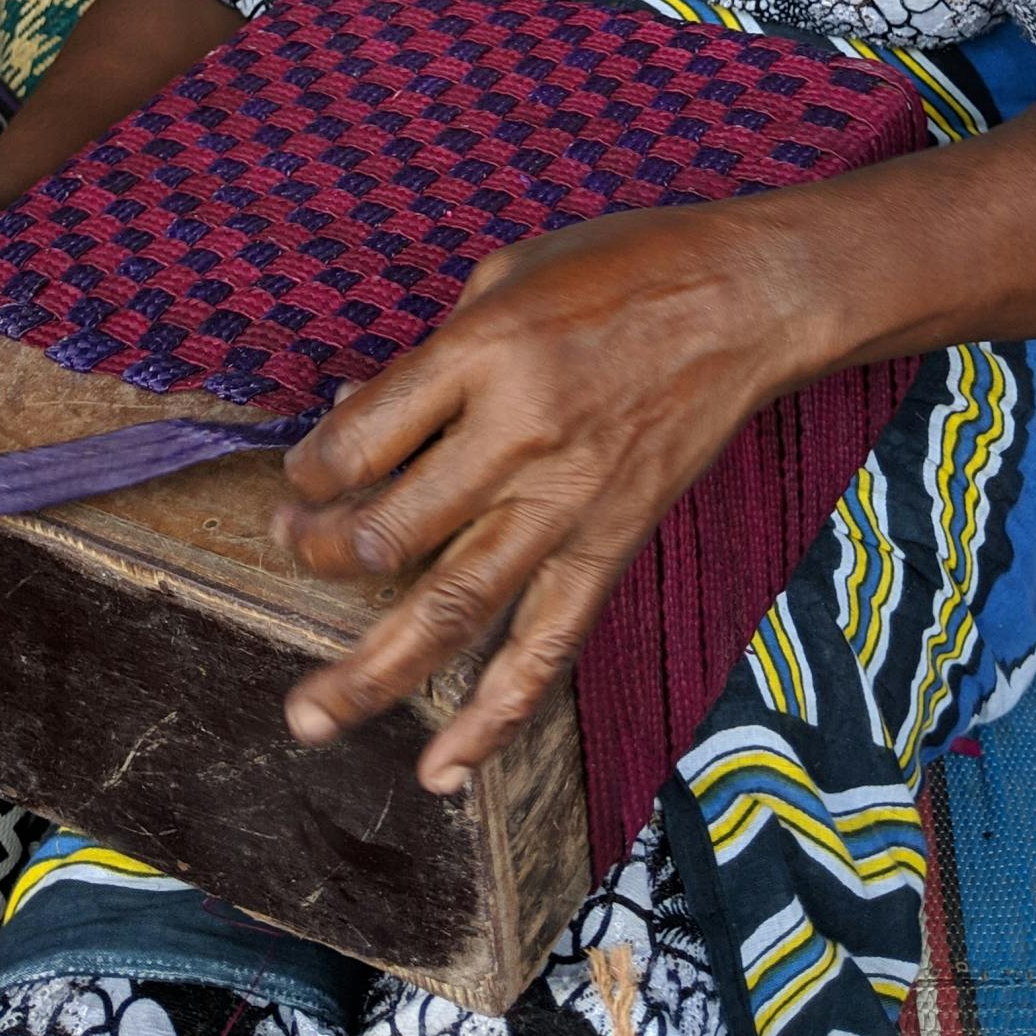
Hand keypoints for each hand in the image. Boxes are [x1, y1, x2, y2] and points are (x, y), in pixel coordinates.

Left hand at [272, 199, 796, 791]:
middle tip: (289, 551)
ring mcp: (569, 502)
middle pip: (389, 533)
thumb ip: (431, 354)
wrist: (746, 298)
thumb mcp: (506, 274)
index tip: (304, 474)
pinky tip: (443, 769)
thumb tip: (355, 418)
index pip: (360, 439)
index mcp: (485, 352)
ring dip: (371, 673)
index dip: (310, 469)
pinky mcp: (611, 544)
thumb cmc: (623, 266)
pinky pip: (547, 648)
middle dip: (318, 555)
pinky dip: (494, 717)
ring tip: (307, 717)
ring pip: (453, 609)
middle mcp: (520, 436)